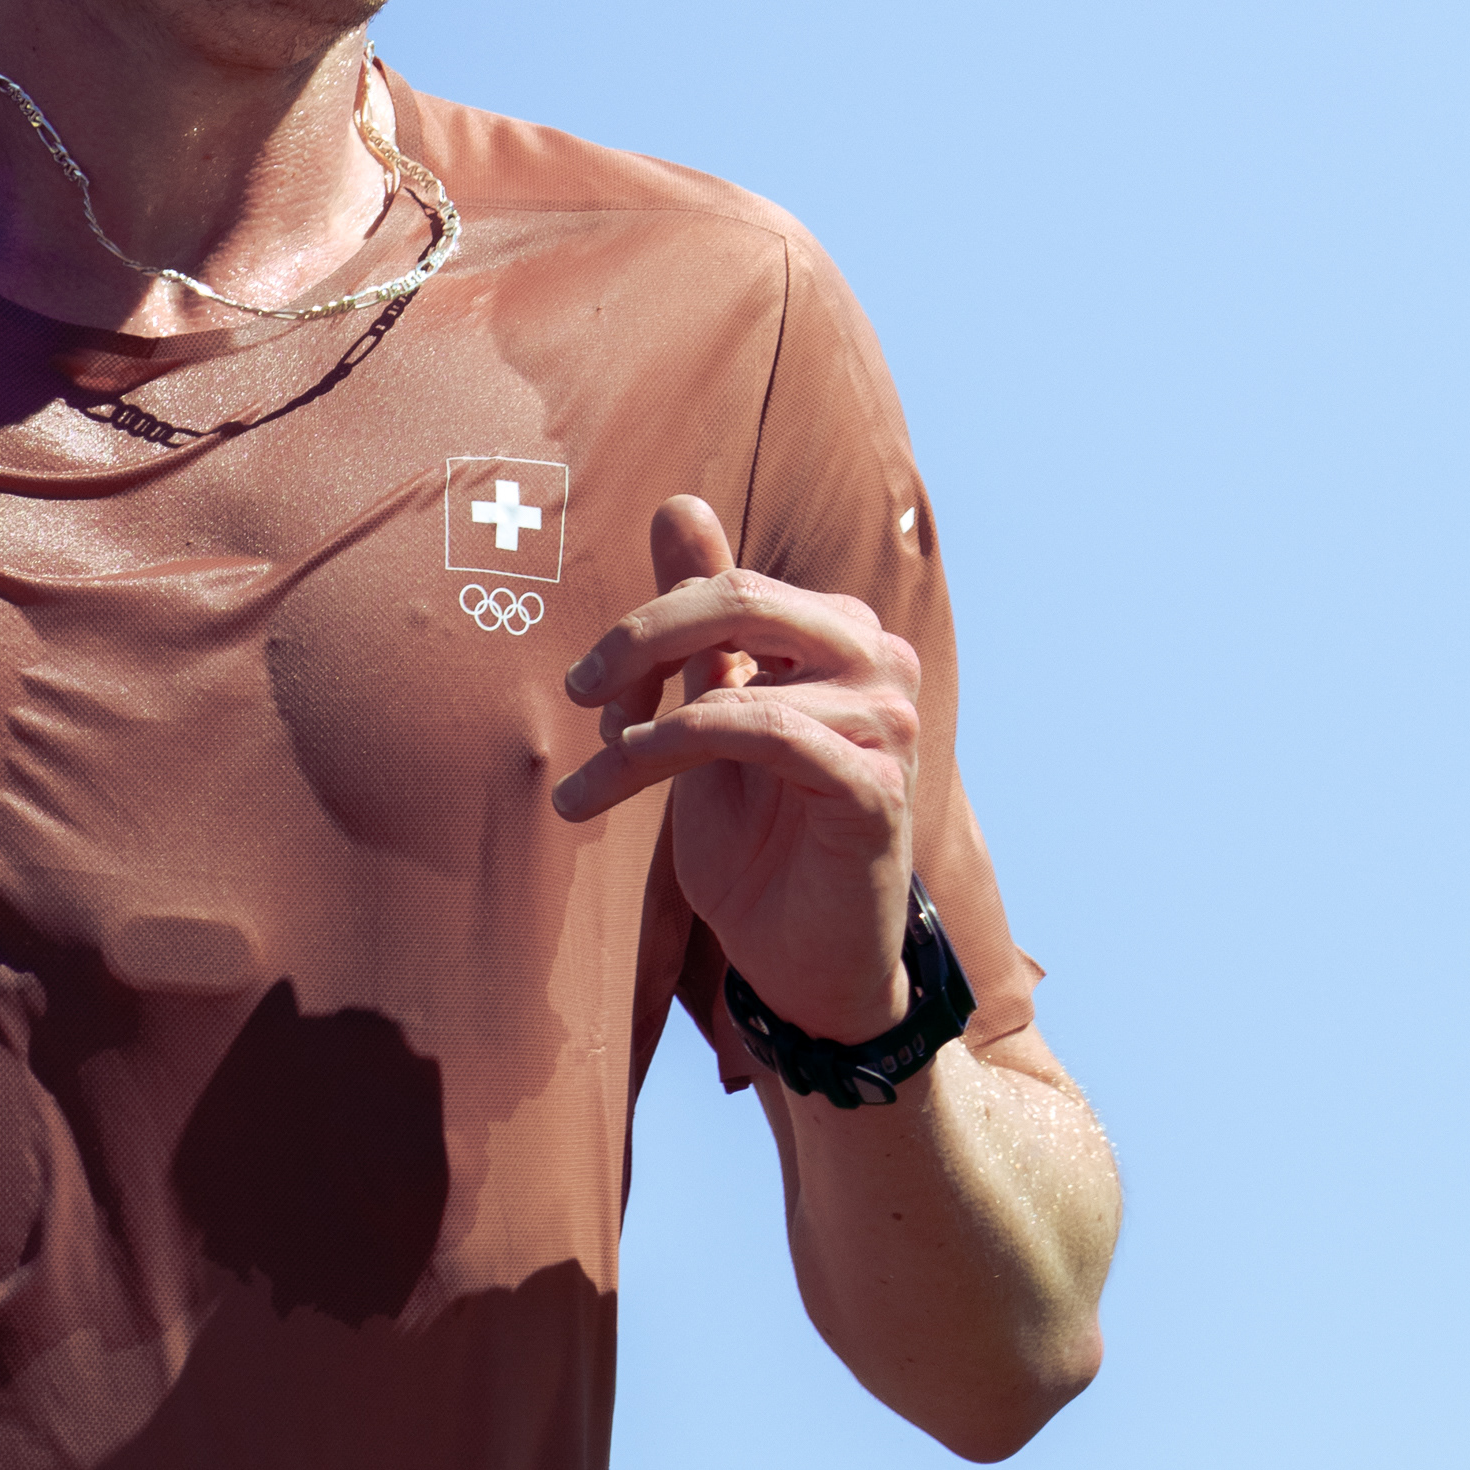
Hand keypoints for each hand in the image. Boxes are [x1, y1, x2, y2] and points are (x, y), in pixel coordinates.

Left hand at [551, 495, 922, 1040]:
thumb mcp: (709, 718)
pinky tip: (617, 784)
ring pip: (732, 681)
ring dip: (638, 733)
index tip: (591, 689)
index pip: (727, 587)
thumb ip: (698, 622)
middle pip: (739, 600)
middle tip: (579, 696)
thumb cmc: (759, 846)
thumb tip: (679, 504)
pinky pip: (759, 734)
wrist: (803, 965)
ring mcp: (890, 722)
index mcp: (842, 635)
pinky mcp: (876, 787)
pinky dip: (669, 751)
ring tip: (591, 783)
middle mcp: (880, 661)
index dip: (646, 628)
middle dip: (638, 642)